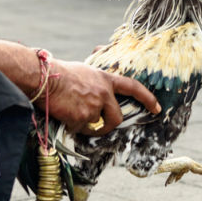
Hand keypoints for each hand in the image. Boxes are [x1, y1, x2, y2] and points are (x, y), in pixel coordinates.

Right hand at [43, 59, 159, 134]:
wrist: (44, 78)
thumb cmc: (59, 73)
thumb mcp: (84, 71)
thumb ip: (96, 80)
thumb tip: (100, 74)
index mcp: (105, 80)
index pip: (133, 88)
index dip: (147, 98)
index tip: (156, 108)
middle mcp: (104, 93)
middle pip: (117, 118)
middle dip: (109, 126)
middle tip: (99, 128)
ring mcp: (95, 106)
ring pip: (95, 126)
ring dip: (85, 125)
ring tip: (70, 112)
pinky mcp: (83, 118)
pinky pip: (81, 130)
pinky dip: (73, 126)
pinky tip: (64, 114)